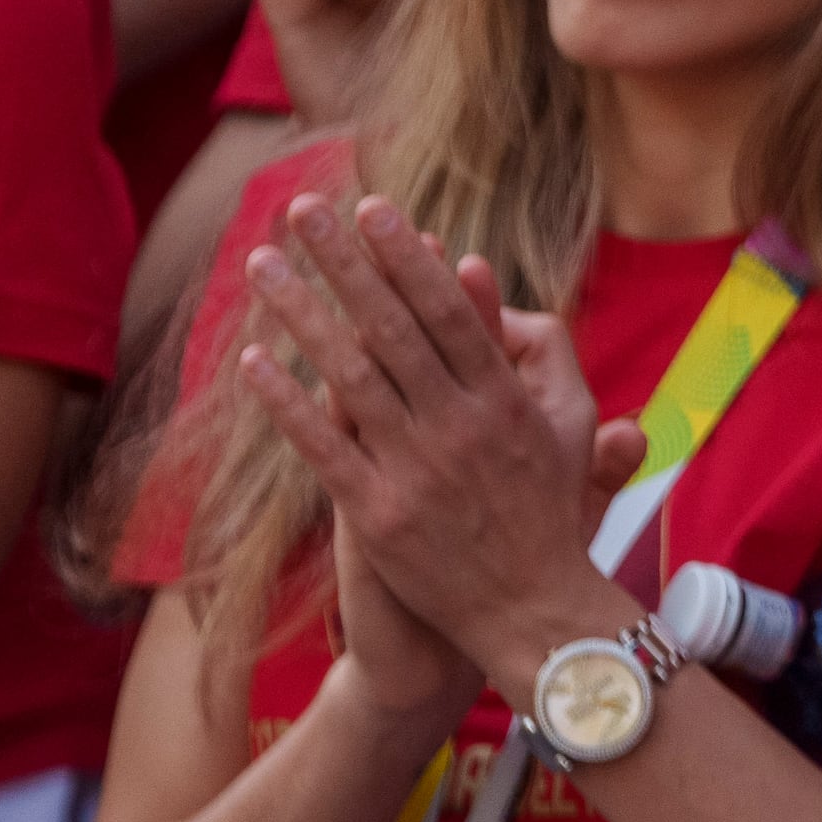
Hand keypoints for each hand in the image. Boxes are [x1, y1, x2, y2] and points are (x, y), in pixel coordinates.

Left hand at [232, 196, 623, 696]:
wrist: (532, 612)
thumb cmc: (548, 511)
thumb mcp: (570, 423)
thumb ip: (539, 347)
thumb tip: (478, 272)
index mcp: (509, 400)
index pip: (450, 311)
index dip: (408, 258)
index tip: (373, 209)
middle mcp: (462, 427)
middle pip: (393, 327)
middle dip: (344, 262)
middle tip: (302, 209)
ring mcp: (418, 471)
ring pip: (349, 376)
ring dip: (302, 314)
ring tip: (262, 265)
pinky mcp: (378, 515)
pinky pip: (322, 448)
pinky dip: (287, 403)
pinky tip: (251, 360)